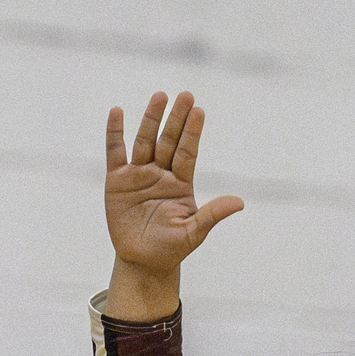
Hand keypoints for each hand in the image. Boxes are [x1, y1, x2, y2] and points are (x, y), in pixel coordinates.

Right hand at [104, 91, 242, 315]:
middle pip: (169, 141)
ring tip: (160, 96)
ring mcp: (139, 174)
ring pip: (145, 141)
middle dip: (176, 118)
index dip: (192, 132)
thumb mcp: (194, 232)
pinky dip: (115, 133)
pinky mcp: (117, 180)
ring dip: (151, 119)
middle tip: (185, 94)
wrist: (143, 261)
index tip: (199, 111)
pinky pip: (115, 152)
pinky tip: (118, 112)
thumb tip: (239, 203)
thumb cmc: (172, 247)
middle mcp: (161, 173)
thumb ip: (213, 214)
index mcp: (181, 183)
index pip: (188, 153)